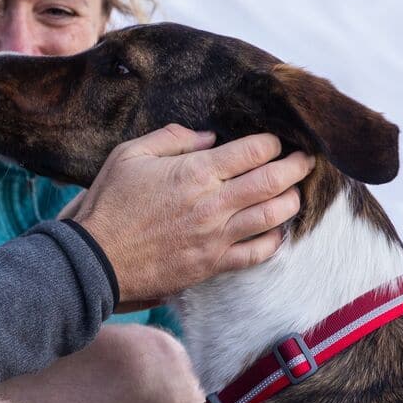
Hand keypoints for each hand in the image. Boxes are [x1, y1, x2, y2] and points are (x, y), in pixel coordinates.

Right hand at [69, 125, 311, 304]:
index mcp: (196, 172)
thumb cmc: (110, 203)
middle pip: (274, 181)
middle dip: (297, 166)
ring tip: (296, 191)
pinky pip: (258, 253)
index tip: (277, 139)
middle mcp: (214, 204)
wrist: (96, 260)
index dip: (272, 142)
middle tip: (307, 159)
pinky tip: (278, 230)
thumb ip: (172, 138)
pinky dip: (275, 240)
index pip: (253, 151)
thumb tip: (209, 137)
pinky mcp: (214, 264)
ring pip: (274, 216)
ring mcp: (217, 237)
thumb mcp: (130, 154)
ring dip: (292, 200)